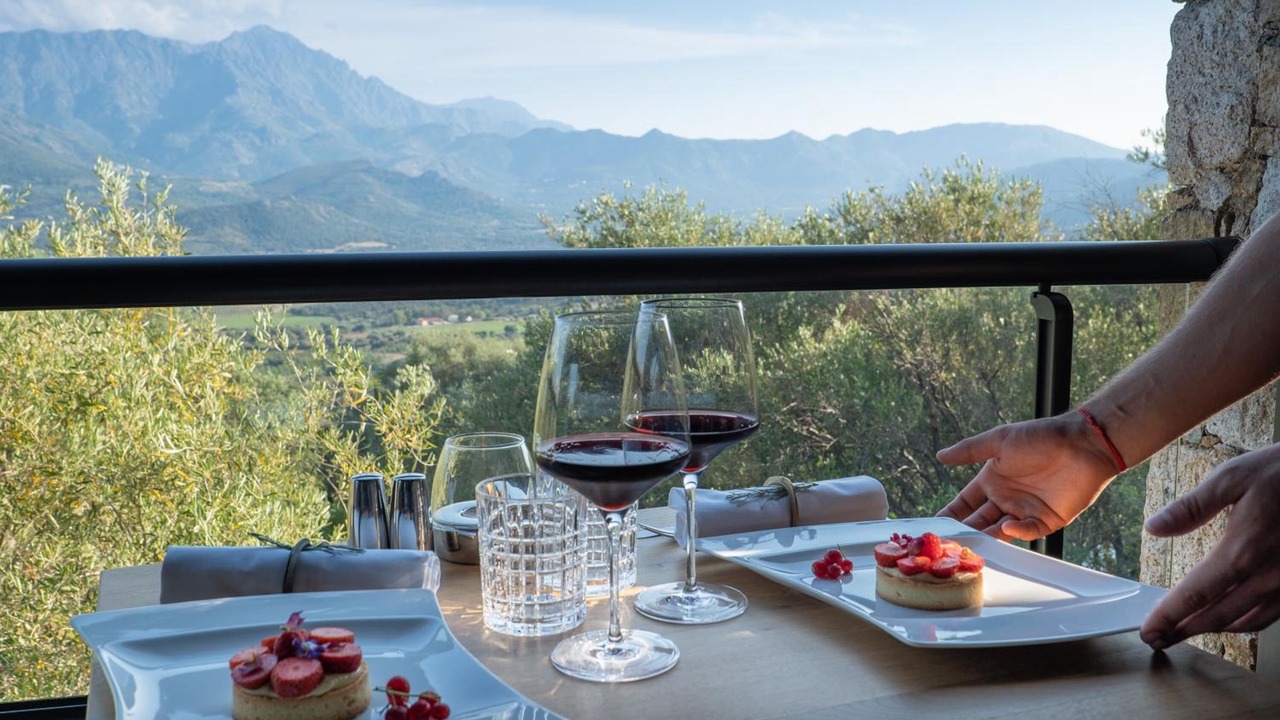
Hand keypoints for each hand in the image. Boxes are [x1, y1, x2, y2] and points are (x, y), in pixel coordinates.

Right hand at [935, 413, 1118, 541]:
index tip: (933, 526)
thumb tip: (940, 456)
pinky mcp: (1048, 520)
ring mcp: (1026, 511)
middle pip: (979, 520)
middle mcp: (1006, 499)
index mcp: (993, 480)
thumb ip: (970, 450)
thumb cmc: (1040, 437)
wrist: (1081, 443)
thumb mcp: (1000, 440)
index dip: (950, 514)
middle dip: (964, 531)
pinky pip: (1029, 531)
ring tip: (972, 543)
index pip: (965, 502)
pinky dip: (1018, 532)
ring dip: (987, 536)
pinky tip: (1008, 526)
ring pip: (1000, 530)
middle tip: (947, 543)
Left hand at [1140, 443, 1279, 649]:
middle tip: (1157, 639)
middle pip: (1217, 616)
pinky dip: (1243, 623)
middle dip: (1183, 630)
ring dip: (1212, 630)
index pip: (1196, 593)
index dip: (1168, 616)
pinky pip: (1270, 615)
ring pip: (1245, 622)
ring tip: (1186, 631)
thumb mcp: (1232, 477)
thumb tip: (1154, 526)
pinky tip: (1229, 619)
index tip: (1148, 631)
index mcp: (1242, 550)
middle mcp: (1267, 575)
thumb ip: (1191, 507)